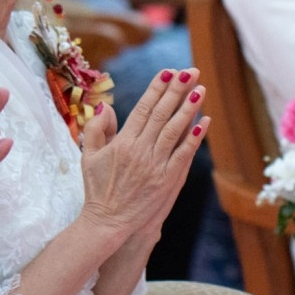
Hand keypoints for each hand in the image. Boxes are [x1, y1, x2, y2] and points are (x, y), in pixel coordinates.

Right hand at [79, 69, 208, 239]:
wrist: (107, 223)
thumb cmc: (97, 190)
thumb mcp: (89, 156)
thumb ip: (96, 129)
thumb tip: (106, 106)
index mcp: (122, 142)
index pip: (143, 108)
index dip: (157, 88)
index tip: (168, 72)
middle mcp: (140, 150)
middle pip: (162, 113)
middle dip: (177, 90)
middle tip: (191, 71)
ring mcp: (155, 166)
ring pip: (175, 130)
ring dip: (189, 108)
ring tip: (201, 89)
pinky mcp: (167, 180)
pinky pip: (183, 154)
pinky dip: (195, 137)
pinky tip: (205, 121)